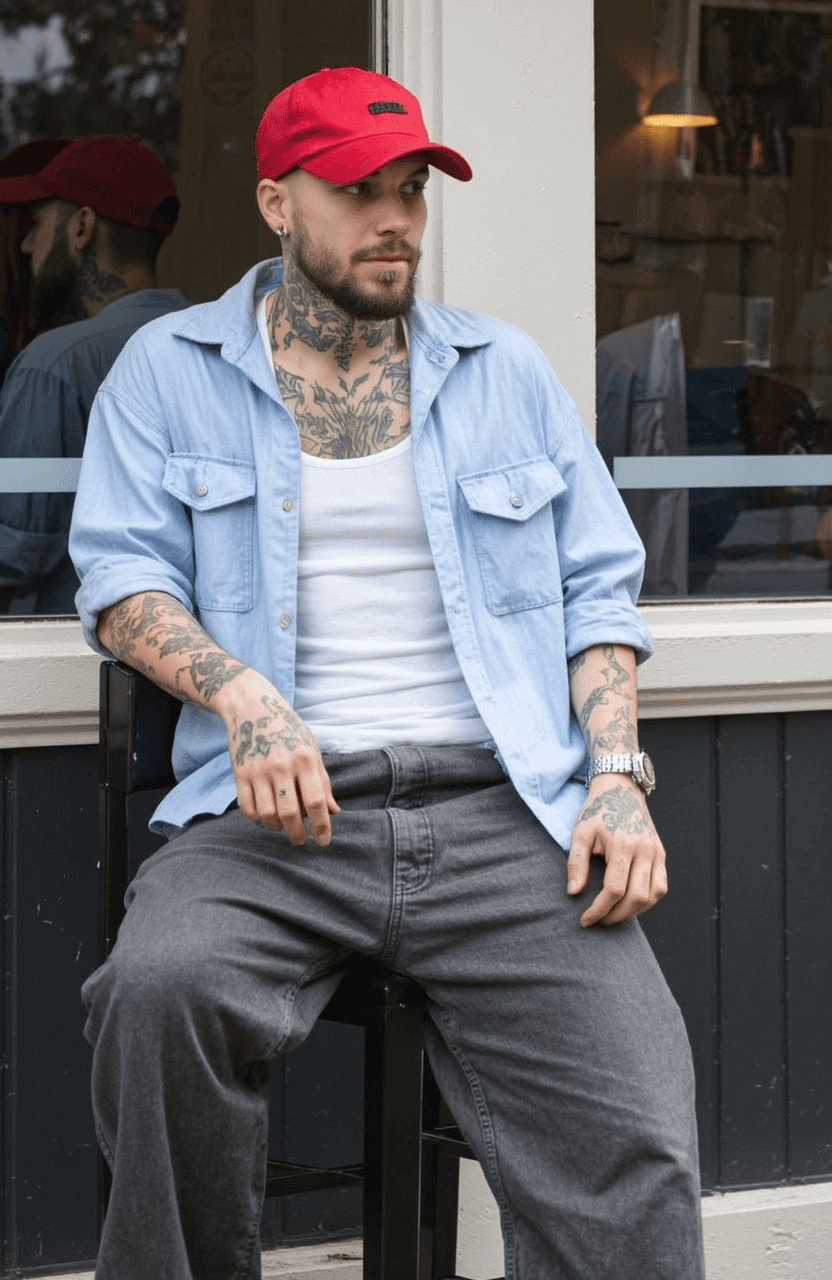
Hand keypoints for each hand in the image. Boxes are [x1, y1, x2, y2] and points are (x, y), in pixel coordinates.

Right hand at [217, 670, 338, 845]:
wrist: (252, 707)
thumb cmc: (288, 729)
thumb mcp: (312, 749)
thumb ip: (323, 781)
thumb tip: (334, 811)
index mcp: (305, 758)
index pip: (316, 801)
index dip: (322, 826)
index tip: (324, 841)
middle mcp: (281, 765)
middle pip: (291, 813)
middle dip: (298, 834)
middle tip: (302, 842)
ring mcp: (258, 770)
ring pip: (268, 814)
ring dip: (277, 828)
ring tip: (284, 827)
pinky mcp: (240, 774)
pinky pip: (248, 808)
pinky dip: (257, 820)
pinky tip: (266, 818)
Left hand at [566, 775, 666, 926]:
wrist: (620, 788)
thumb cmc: (598, 810)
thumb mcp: (580, 833)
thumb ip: (576, 863)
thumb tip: (574, 893)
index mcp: (622, 845)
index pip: (614, 889)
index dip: (599, 909)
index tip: (585, 920)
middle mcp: (644, 850)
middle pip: (636, 897)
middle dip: (615, 915)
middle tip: (598, 920)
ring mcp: (656, 852)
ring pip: (653, 895)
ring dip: (633, 912)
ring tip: (613, 915)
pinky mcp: (661, 854)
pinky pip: (661, 886)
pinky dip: (648, 900)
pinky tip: (630, 904)